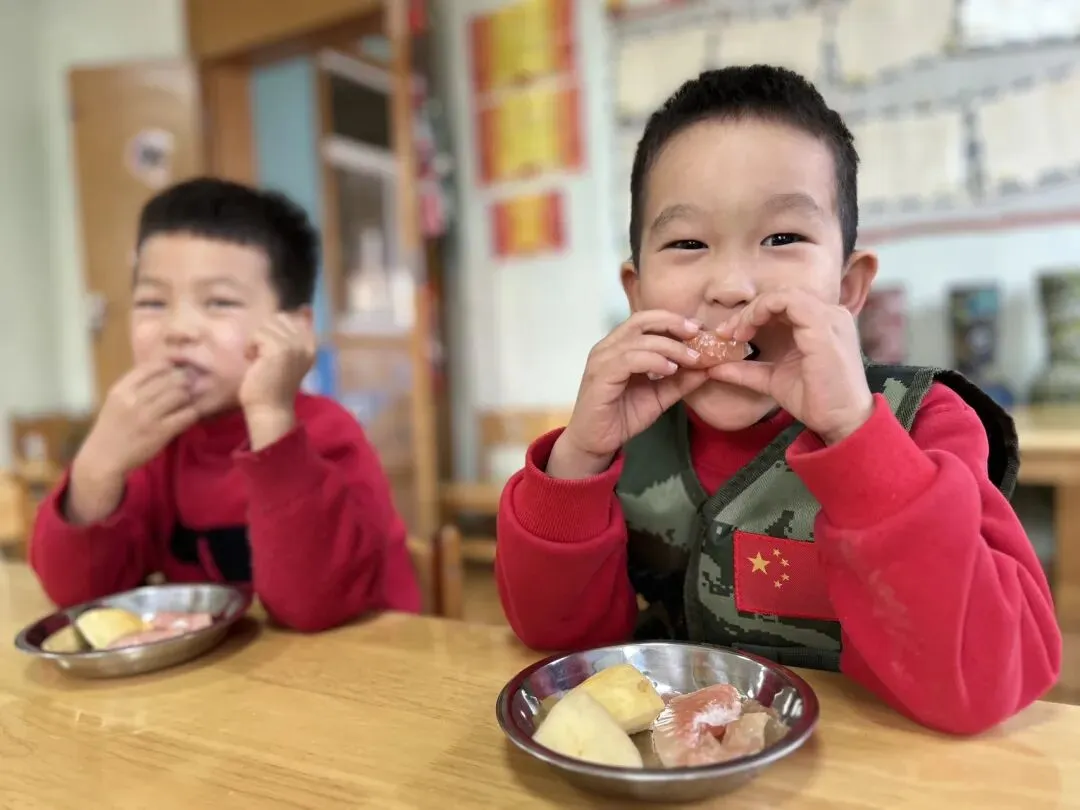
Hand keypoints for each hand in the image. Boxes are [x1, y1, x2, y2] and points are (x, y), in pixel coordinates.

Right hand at [79, 362, 198, 476]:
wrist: (103, 458)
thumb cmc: (112, 428)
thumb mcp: (116, 401)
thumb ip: (134, 386)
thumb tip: (162, 370)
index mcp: (121, 390)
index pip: (151, 367)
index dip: (168, 366)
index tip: (175, 370)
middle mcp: (134, 400)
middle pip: (169, 379)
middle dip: (182, 381)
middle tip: (188, 385)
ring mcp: (147, 416)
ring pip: (179, 395)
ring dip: (188, 397)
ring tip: (188, 400)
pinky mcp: (160, 432)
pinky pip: (185, 415)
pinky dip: (191, 413)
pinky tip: (189, 415)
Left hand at [239, 314, 314, 448]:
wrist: (269, 408)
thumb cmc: (273, 384)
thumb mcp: (288, 354)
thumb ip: (298, 330)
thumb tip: (307, 307)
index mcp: (311, 344)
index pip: (294, 318)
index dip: (277, 330)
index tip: (275, 352)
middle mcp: (307, 343)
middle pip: (277, 318)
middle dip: (264, 335)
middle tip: (265, 358)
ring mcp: (294, 345)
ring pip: (266, 325)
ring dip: (256, 342)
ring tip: (260, 361)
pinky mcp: (280, 349)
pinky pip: (257, 335)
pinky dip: (250, 348)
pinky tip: (255, 363)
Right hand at [549, 310, 707, 478]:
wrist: (595, 442)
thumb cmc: (622, 417)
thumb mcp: (659, 397)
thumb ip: (680, 382)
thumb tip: (708, 368)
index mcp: (620, 347)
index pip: (646, 320)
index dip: (673, 320)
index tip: (699, 329)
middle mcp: (608, 347)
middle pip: (641, 320)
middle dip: (673, 323)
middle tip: (697, 334)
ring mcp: (602, 360)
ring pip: (639, 340)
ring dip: (670, 346)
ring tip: (692, 358)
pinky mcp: (601, 376)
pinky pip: (630, 360)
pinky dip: (653, 361)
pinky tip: (670, 370)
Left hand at [709, 288, 873, 444]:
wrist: (840, 421)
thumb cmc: (814, 400)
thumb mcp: (772, 380)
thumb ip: (746, 370)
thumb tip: (714, 367)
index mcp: (820, 324)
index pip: (782, 305)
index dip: (752, 315)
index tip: (728, 335)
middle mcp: (829, 314)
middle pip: (780, 297)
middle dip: (749, 312)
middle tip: (726, 333)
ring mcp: (828, 317)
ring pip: (781, 295)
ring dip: (753, 310)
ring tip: (736, 333)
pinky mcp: (822, 325)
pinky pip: (787, 301)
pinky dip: (761, 311)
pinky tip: (747, 332)